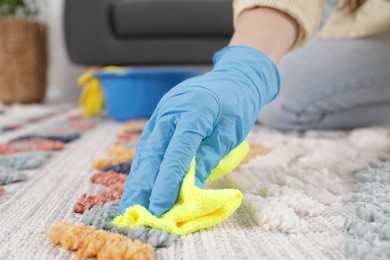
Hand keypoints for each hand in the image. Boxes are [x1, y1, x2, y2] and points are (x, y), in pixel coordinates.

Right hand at [119, 46, 279, 216]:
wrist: (234, 78)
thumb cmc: (236, 106)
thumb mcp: (229, 133)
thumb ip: (208, 159)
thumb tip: (188, 190)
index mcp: (194, 110)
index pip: (177, 151)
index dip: (167, 180)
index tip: (160, 206)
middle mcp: (171, 109)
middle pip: (153, 151)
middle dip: (144, 183)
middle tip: (135, 211)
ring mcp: (162, 111)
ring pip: (146, 148)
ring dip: (139, 177)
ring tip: (131, 202)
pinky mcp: (159, 117)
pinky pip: (149, 143)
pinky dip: (144, 165)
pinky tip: (140, 182)